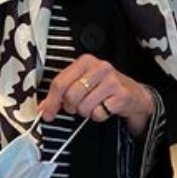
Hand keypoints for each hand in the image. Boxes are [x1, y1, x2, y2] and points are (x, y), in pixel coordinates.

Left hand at [38, 53, 153, 134]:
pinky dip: (99, 116)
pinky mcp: (122, 95)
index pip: (60, 82)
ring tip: (94, 105)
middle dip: (71, 107)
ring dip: (86, 112)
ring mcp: (112, 80)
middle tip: (78, 106)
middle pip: (71, 96)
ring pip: (84, 107)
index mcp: (85, 61)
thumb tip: (43, 108)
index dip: (51, 101)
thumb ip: (61, 93)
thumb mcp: (82, 83)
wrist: (133, 93)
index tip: (47, 113)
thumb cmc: (103, 88)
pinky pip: (99, 113)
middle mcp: (99, 67)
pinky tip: (105, 107)